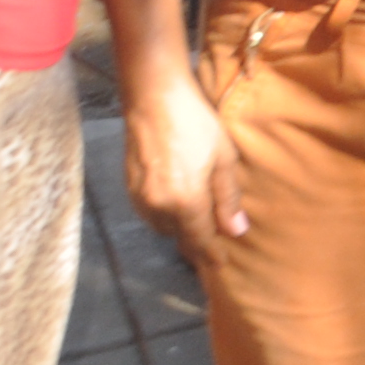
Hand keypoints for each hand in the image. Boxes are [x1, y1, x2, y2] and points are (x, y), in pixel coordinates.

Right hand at [122, 73, 247, 260]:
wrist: (154, 99)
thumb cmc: (197, 124)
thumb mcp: (224, 159)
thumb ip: (228, 198)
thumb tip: (235, 231)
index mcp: (186, 202)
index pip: (199, 240)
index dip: (210, 255)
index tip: (220, 265)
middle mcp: (159, 206)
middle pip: (179, 235)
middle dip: (196, 241)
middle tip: (212, 241)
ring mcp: (139, 197)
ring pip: (162, 226)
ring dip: (179, 227)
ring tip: (196, 221)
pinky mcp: (128, 186)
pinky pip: (149, 212)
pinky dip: (164, 213)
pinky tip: (176, 202)